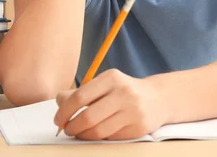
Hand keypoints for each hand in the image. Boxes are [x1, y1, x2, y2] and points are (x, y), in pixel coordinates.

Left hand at [54, 69, 169, 140]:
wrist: (158, 98)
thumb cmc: (125, 91)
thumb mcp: (105, 84)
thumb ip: (81, 91)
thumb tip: (59, 101)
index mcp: (112, 78)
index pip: (80, 96)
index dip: (64, 111)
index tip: (58, 119)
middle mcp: (123, 93)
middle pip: (88, 116)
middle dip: (72, 126)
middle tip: (67, 129)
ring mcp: (133, 111)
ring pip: (98, 131)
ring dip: (83, 135)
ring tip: (79, 133)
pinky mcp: (139, 127)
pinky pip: (111, 137)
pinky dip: (98, 138)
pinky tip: (96, 133)